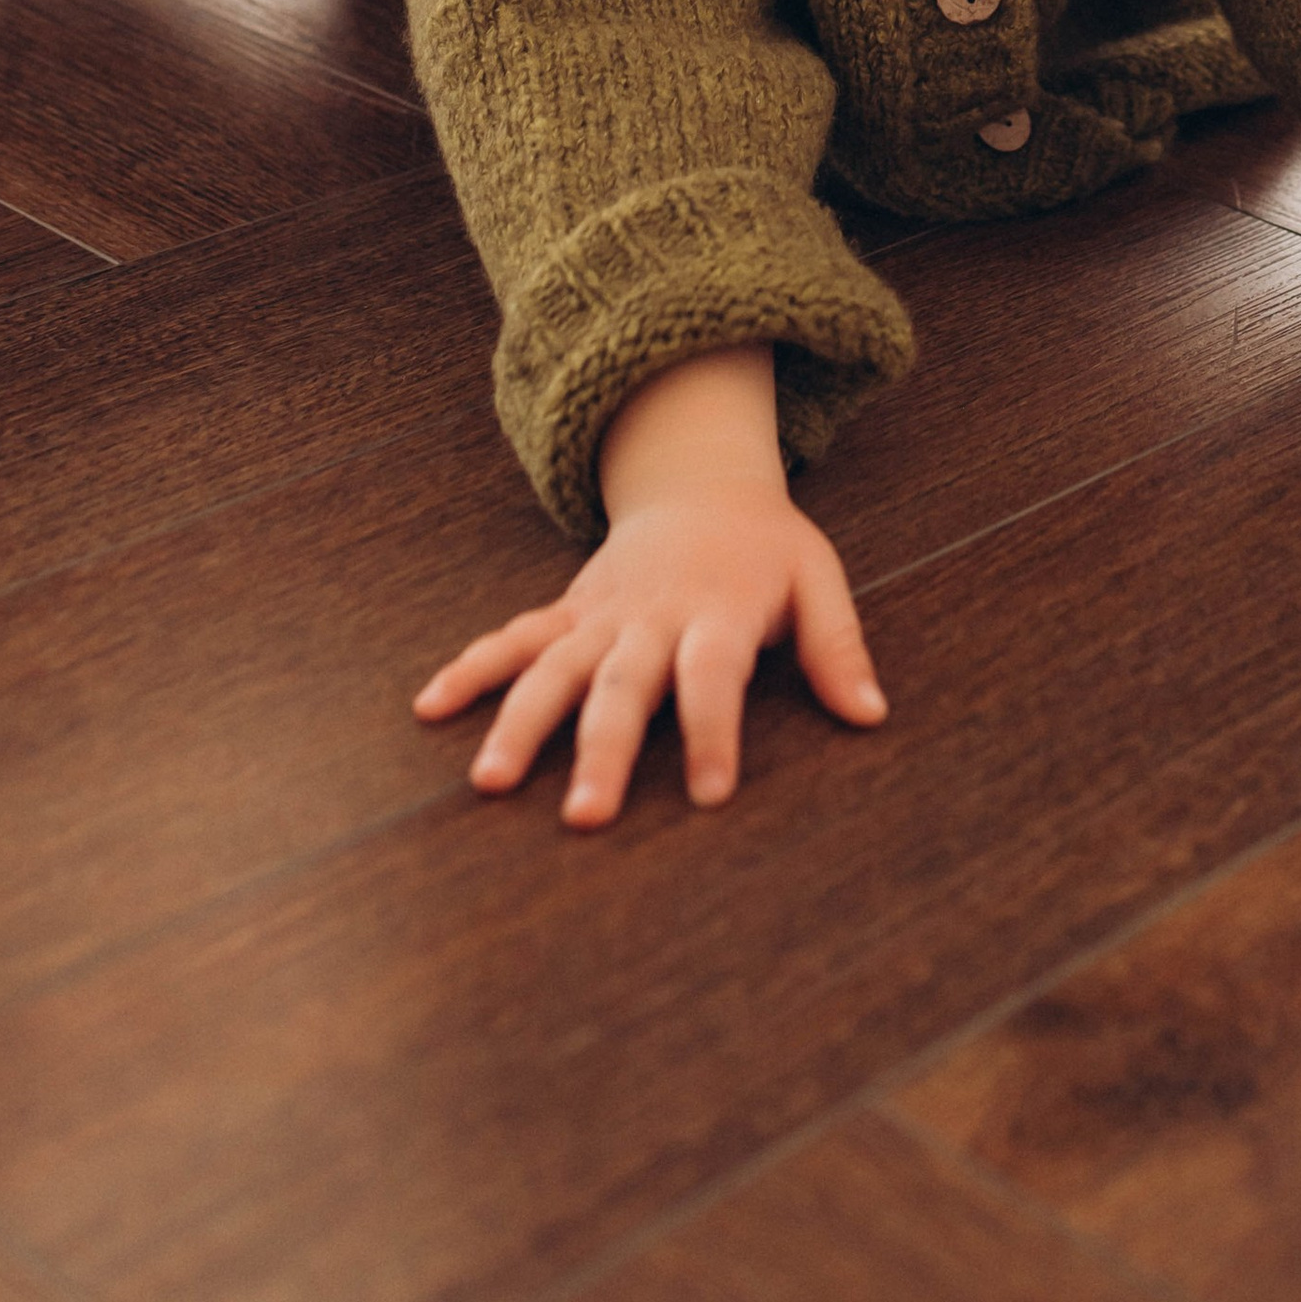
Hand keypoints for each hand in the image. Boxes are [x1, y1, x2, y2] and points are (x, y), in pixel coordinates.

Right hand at [414, 348, 884, 824]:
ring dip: (520, 722)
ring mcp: (600, 615)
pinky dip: (470, 668)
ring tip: (489, 782)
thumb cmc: (767, 549)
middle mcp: (651, 618)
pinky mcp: (568, 613)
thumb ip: (838, 646)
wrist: (704, 483)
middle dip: (602, 750)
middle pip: (623, 686)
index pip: (714, 678)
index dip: (715, 732)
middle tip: (585, 818)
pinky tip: (429, 708)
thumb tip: (872, 715)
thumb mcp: (817, 579)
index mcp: (717, 613)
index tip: (712, 795)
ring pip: (553, 668)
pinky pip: (512, 638)